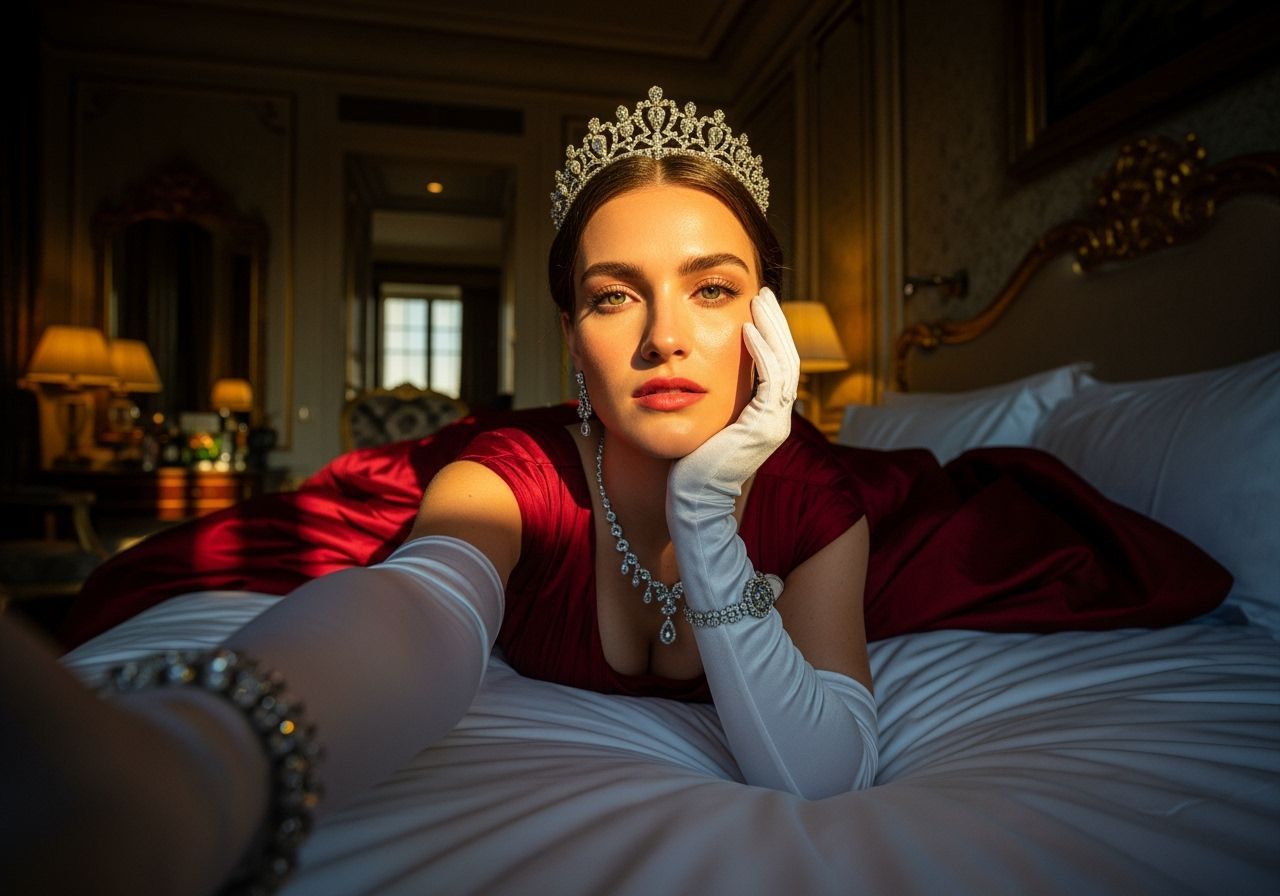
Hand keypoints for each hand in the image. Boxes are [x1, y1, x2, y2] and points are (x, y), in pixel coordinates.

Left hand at [670, 287, 799, 498]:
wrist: (693, 501)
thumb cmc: (690, 465)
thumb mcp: (707, 423)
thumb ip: (716, 401)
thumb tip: (700, 373)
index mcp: (767, 418)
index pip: (777, 367)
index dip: (770, 335)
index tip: (756, 307)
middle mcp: (777, 420)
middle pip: (787, 359)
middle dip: (776, 323)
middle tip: (764, 292)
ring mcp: (775, 424)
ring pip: (784, 364)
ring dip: (771, 328)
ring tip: (758, 300)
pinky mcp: (765, 426)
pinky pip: (770, 379)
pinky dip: (761, 351)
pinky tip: (746, 328)